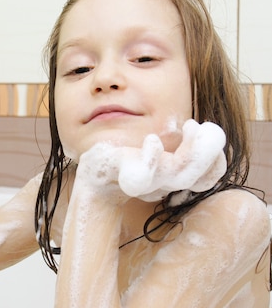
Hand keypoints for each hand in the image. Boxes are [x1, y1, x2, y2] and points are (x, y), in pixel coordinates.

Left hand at [76, 120, 226, 203]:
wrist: (93, 169)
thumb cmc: (126, 156)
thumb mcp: (157, 145)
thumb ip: (176, 140)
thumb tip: (196, 126)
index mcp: (175, 175)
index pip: (208, 176)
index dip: (216, 159)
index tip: (208, 130)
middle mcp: (165, 182)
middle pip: (200, 177)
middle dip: (209, 151)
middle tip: (204, 126)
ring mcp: (148, 181)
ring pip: (180, 177)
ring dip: (192, 152)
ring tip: (190, 125)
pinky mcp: (127, 176)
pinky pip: (144, 177)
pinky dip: (152, 159)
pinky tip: (152, 140)